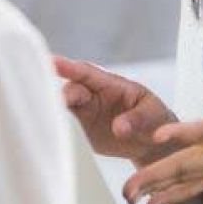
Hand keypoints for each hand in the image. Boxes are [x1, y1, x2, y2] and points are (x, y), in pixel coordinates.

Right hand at [53, 56, 177, 166]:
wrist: (152, 142)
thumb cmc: (155, 119)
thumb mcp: (153, 114)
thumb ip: (137, 118)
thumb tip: (119, 127)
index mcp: (111, 84)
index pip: (87, 72)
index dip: (69, 67)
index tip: (52, 62)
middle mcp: (94, 95)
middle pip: (71, 90)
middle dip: (63, 95)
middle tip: (58, 103)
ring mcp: (86, 112)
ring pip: (63, 107)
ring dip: (55, 111)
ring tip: (48, 119)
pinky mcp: (81, 129)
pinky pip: (65, 126)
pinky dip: (57, 128)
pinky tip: (49, 133)